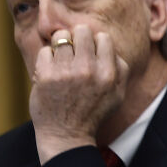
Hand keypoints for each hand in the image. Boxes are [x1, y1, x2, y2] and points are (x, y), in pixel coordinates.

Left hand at [29, 25, 128, 163]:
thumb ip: (121, 69)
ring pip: (61, 37)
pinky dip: (47, 59)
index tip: (91, 53)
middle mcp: (89, 70)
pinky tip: (51, 70)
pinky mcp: (46, 76)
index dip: (96, 43)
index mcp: (109, 73)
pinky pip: (45, 51)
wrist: (67, 135)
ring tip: (61, 58)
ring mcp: (66, 72)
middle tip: (74, 50)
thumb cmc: (94, 113)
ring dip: (60, 46)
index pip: (103, 37)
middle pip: (82, 31)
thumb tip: (109, 46)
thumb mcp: (118, 94)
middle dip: (77, 37)